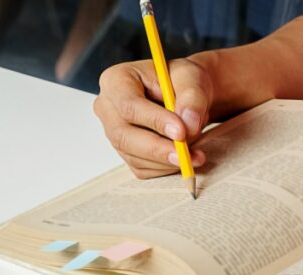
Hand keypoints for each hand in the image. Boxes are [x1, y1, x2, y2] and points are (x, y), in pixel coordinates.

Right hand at [93, 58, 210, 178]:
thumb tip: (189, 126)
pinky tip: (185, 159)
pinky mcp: (125, 152)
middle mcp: (108, 108)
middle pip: (124, 135)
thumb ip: (192, 98)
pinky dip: (165, 168)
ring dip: (166, 161)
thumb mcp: (191, 78)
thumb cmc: (182, 80)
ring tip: (195, 156)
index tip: (181, 131)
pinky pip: (142, 168)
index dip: (154, 120)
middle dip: (157, 149)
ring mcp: (114, 133)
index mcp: (116, 80)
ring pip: (133, 156)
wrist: (184, 94)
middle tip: (185, 156)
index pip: (128, 104)